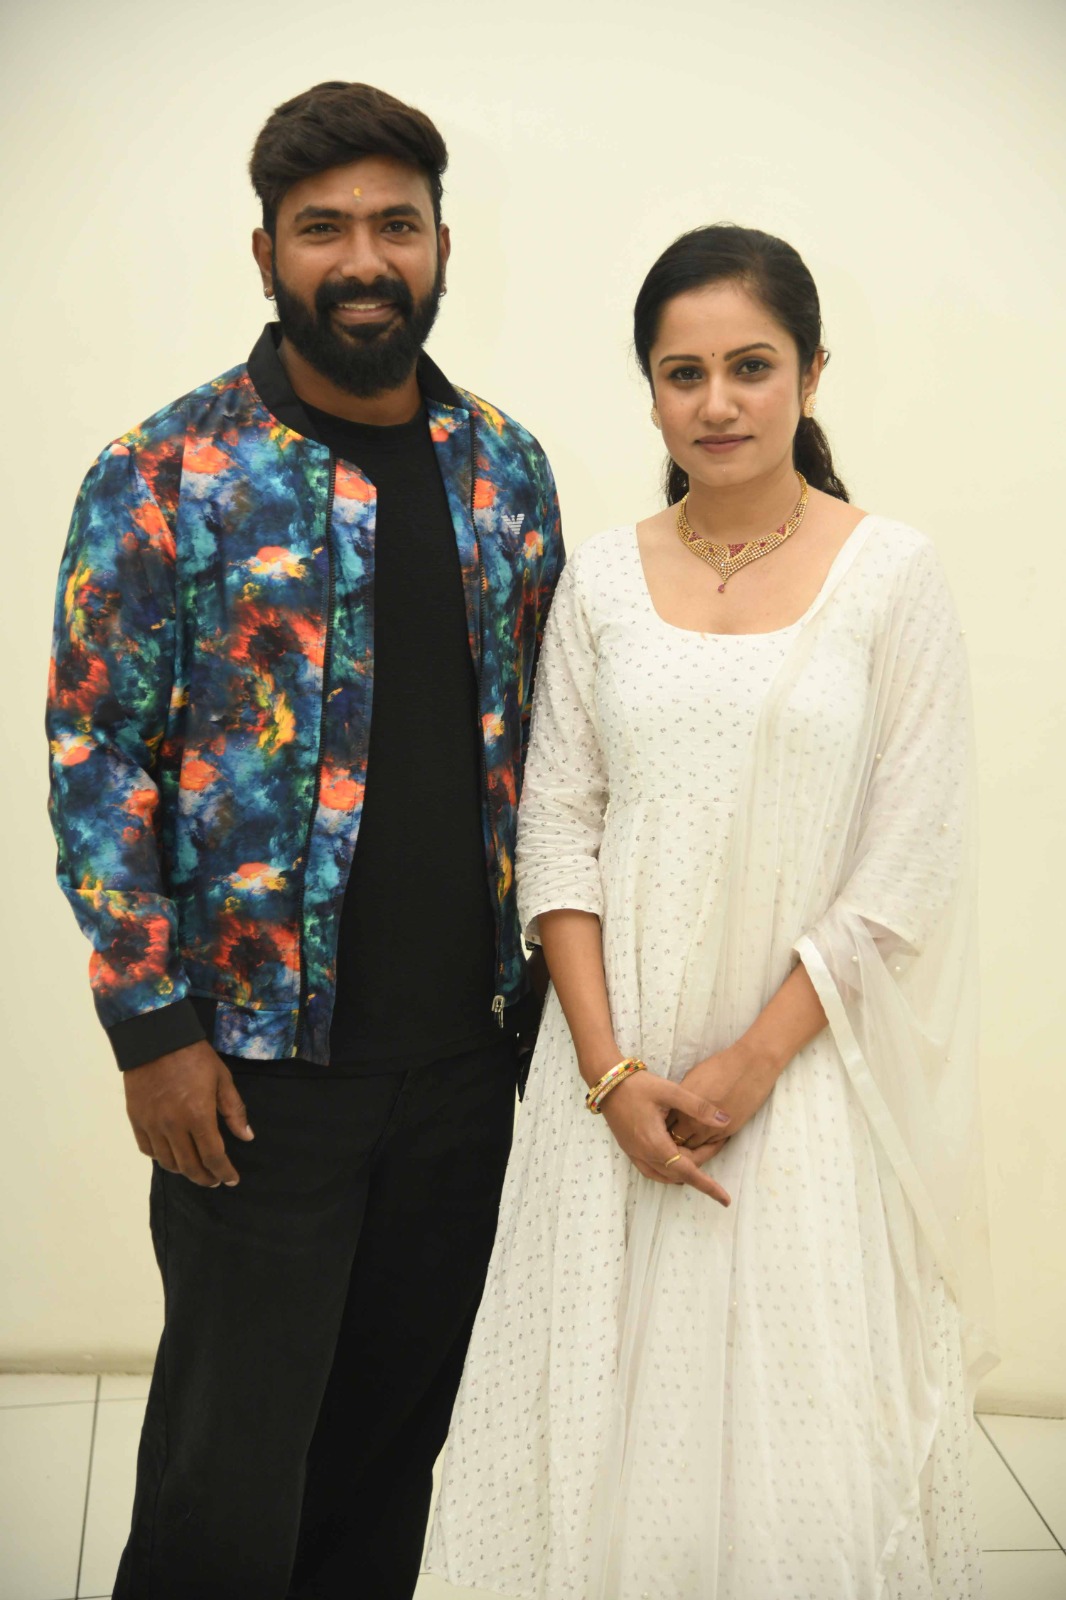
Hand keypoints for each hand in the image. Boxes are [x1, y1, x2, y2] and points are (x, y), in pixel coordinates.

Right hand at [124, 1040, 254, 1187]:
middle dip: (205, 1177)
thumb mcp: (222, 1079)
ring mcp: (152, 1125)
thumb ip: (234, 1110)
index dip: (224, 1172)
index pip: (213, 1156)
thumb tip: (246, 1137)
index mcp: (199, 1116)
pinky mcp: (137, 1120)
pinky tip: (170, 1155)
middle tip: (214, 1180)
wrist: (156, 1039)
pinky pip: (148, 1149)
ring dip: (184, 1170)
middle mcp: (174, 1126)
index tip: (231, 1179)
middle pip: (190, 1166)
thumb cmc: (195, 1057)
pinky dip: (161, 1158)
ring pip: (168, 1162)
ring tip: (195, 1169)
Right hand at [599, 1070, 731, 1204]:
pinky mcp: (630, 1150)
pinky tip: (678, 1158)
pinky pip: (653, 1171)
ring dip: (686, 1169)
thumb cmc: (638, 1085)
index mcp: (656, 1144)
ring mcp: (635, 1154)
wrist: (607, 1082)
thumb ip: (698, 1107)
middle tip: (717, 1142)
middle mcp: (644, 1155)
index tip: (725, 1200)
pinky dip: (669, 1170)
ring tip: (701, 1150)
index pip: (688, 1172)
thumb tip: (726, 1121)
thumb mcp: (671, 1091)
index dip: (708, 1186)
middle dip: (702, 1164)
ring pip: (666, 1175)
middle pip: (680, 1173)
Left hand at [669, 1044, 777, 1163]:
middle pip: (676, 1141)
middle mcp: (692, 1121)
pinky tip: (707, 1136)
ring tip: (692, 1139)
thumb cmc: (719, 1067)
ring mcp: (710, 1130)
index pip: (664, 1126)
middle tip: (675, 1138)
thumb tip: (675, 1108)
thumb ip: (681, 1098)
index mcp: (680, 1106)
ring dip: (691, 1144)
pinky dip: (707, 1143)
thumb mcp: (691, 1078)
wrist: (748, 1067)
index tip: (664, 1127)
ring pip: (693, 1148)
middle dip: (674, 1141)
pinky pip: (711, 1145)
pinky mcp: (726, 1133)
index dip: (663, 1128)